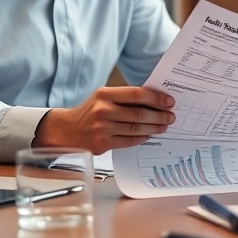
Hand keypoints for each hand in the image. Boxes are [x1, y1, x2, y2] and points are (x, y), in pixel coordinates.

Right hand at [33, 87, 175, 153]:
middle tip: (171, 116)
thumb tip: (154, 99)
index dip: (156, 98)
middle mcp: (103, 110)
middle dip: (159, 115)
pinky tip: (150, 135)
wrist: (67, 130)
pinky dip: (142, 138)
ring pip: (136, 129)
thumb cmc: (90, 112)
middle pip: (139, 113)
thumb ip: (124, 97)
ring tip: (164, 126)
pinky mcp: (103, 143)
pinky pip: (129, 141)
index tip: (169, 102)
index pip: (137, 94)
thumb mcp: (103, 97)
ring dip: (154, 128)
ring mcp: (102, 128)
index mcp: (105, 94)